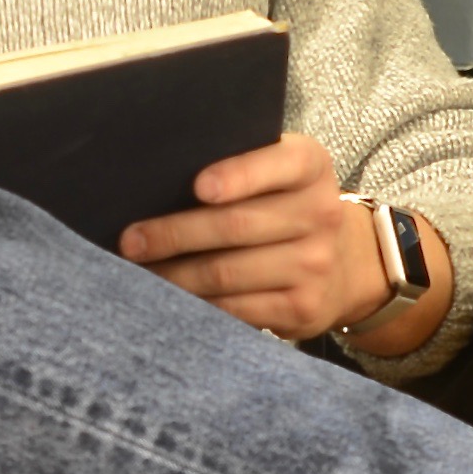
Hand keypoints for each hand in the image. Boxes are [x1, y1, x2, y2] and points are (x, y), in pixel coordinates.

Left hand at [119, 137, 393, 343]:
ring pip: (226, 273)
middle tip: (130, 242)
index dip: (238, 175)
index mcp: (310, 166)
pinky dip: (194, 305)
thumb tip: (155, 179)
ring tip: (138, 272)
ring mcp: (315, 264)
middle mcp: (321, 213)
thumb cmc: (282, 206)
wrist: (342, 264)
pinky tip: (168, 298)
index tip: (198, 187)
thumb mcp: (277, 173)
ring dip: (174, 276)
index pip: (279, 164)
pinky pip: (235, 309)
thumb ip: (237, 165)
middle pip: (236, 226)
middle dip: (174, 234)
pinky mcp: (301, 308)